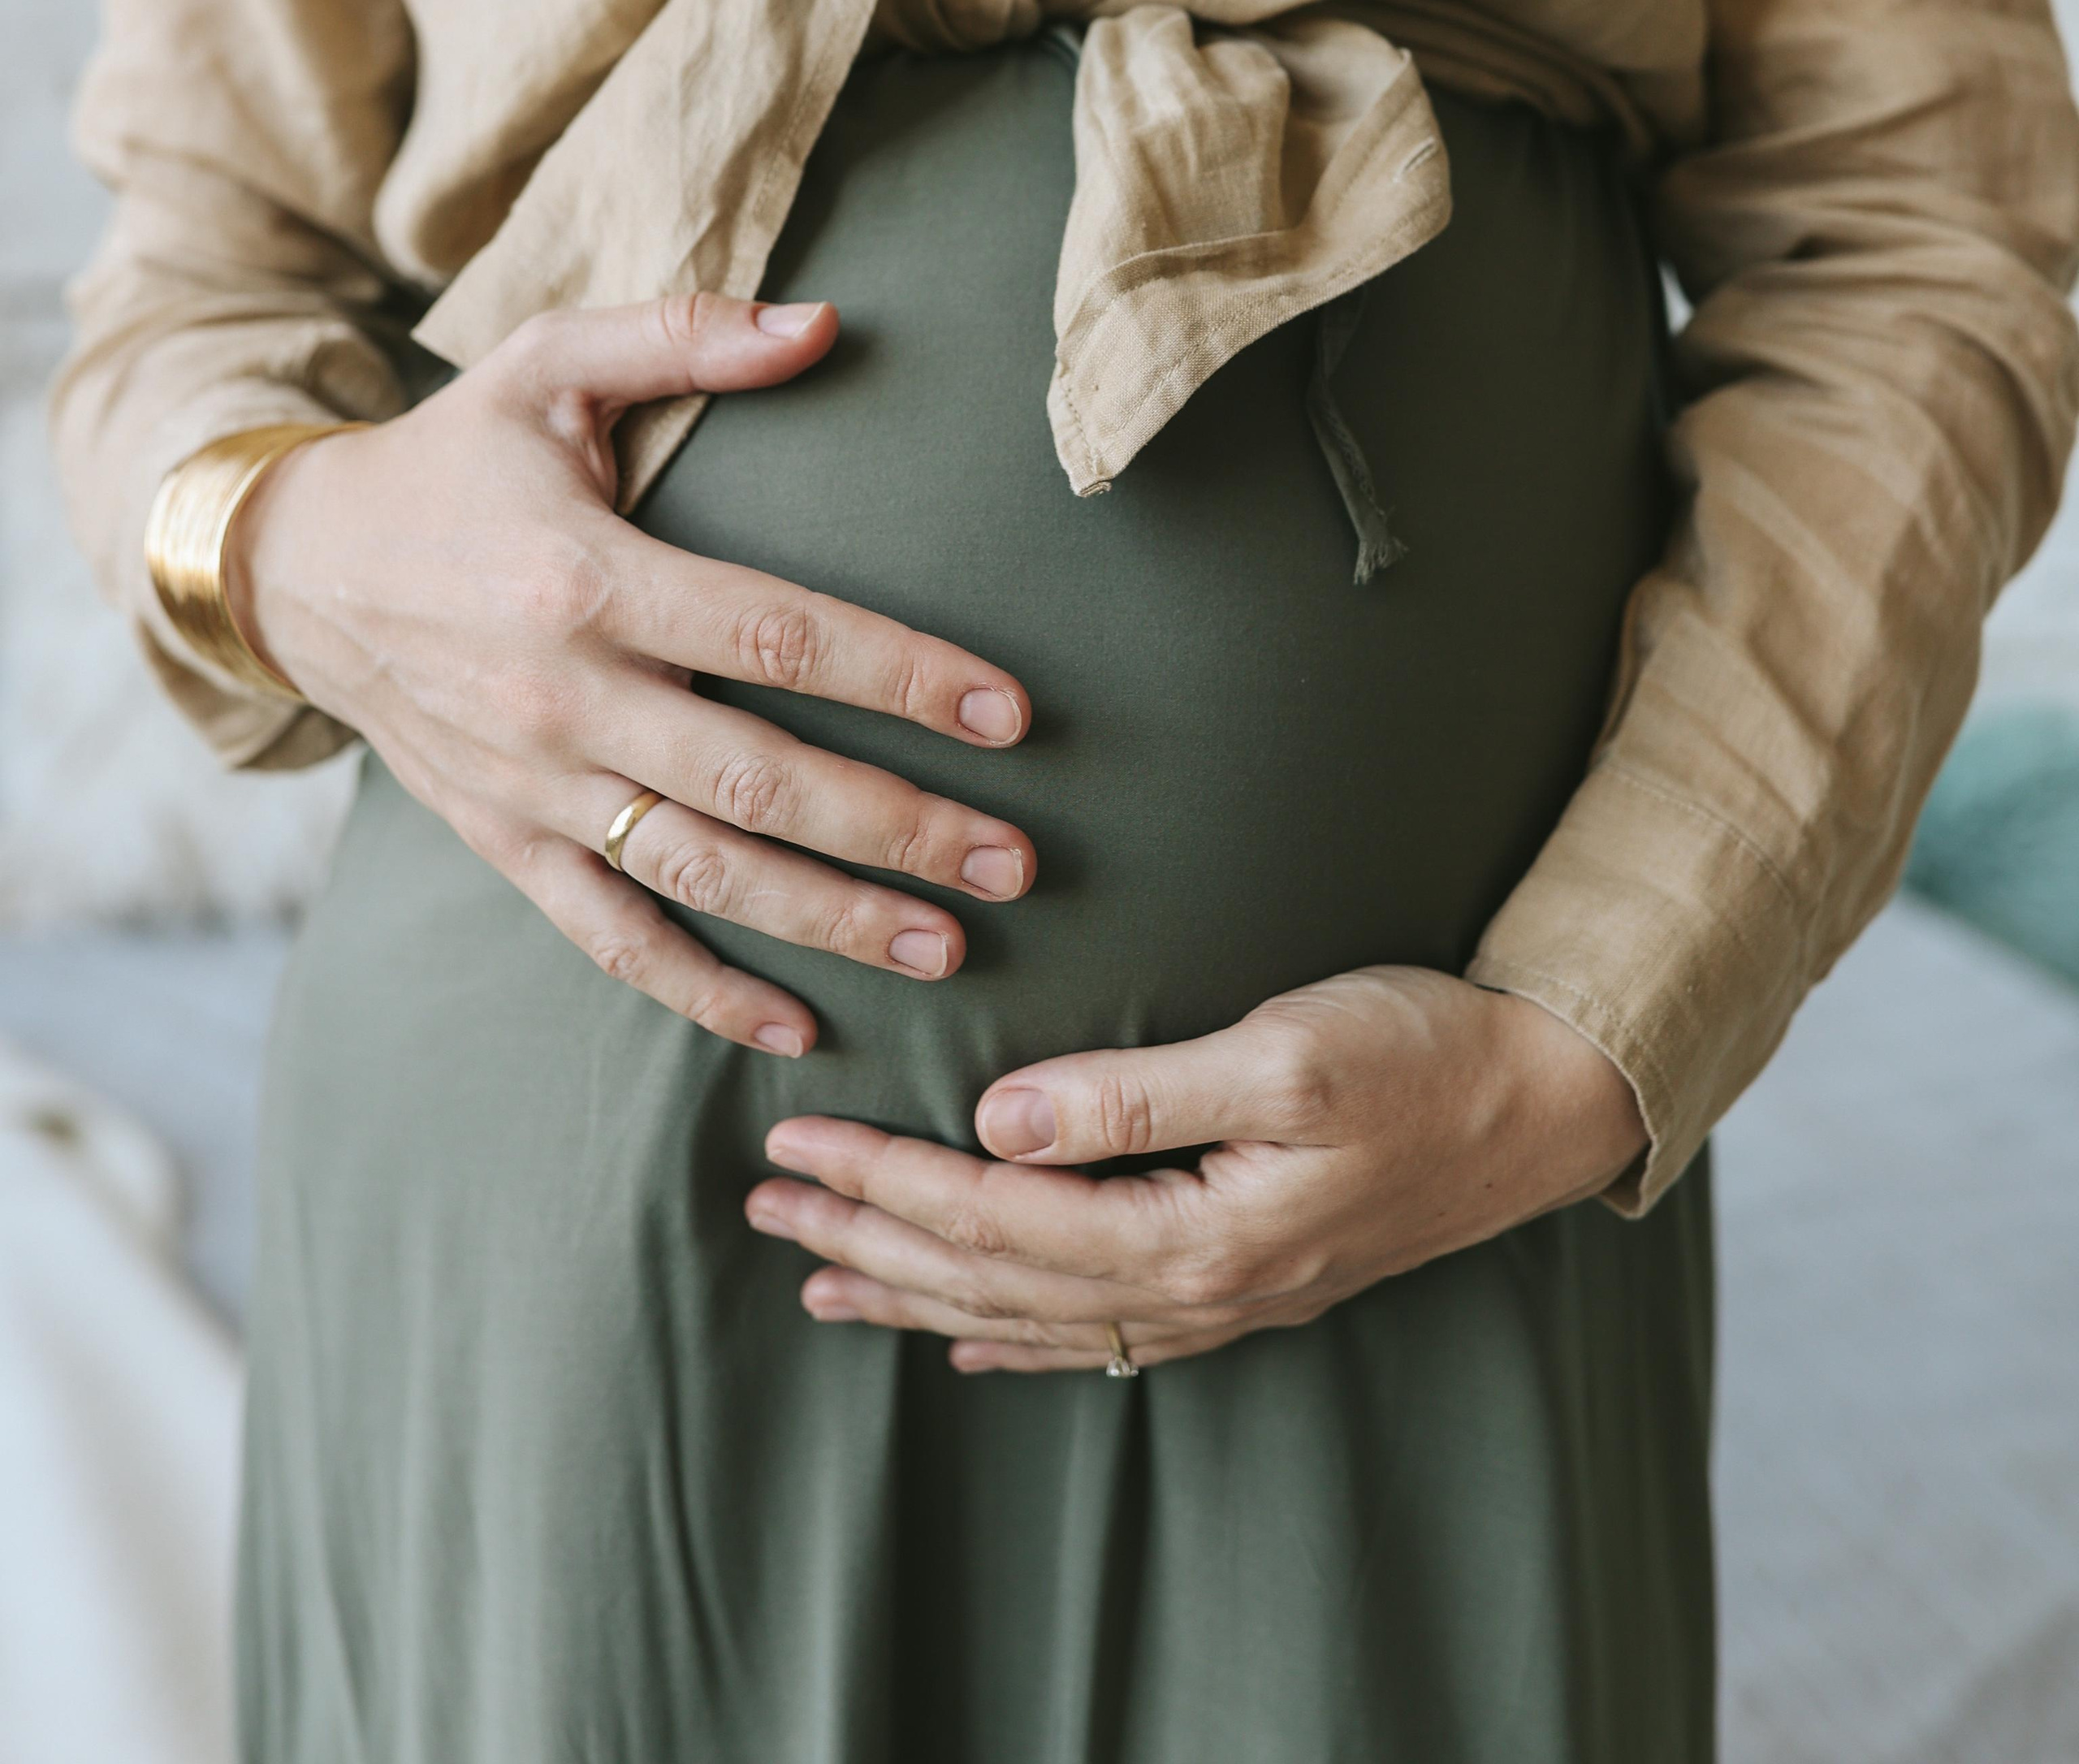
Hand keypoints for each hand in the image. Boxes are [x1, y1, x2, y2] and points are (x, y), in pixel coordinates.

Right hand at [230, 294, 1034, 1054]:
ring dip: (827, 919)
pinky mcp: (504, 841)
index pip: (775, 633)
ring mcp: (534, 785)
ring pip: (701, 871)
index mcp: (589, 577)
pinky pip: (608, 934)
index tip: (1009, 712)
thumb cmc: (447, 460)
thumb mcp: (545, 363)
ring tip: (944, 950)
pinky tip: (794, 1029)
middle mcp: (565, 697)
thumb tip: (824, 321)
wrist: (292, 567)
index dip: (899, 674)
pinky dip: (698, 990)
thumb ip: (683, 336)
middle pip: (759, 778)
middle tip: (1011, 864)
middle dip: (896, 827)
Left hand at [744, 968, 1646, 1366]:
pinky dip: (1014, 1336)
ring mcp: (1222, 1297)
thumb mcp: (1284, 1051)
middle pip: (993, 1277)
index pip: (995, 1217)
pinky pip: (1099, 1332)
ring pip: (1032, 1315)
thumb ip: (1137, 1093)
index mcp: (1195, 1233)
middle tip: (766, 1205)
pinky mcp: (1247, 1278)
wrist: (1544, 1098)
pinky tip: (964, 1342)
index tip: (793, 1142)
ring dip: (919, 1290)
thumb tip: (999, 1118)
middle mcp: (1196, 1288)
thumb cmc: (1421, 1052)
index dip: (885, 1179)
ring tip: (821, 1274)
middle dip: (871, 1237)